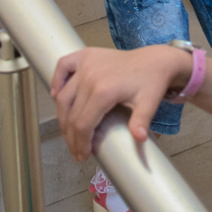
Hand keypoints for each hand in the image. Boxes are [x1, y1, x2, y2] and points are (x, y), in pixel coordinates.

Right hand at [51, 45, 187, 160]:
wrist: (156, 60)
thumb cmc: (152, 83)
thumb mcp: (150, 102)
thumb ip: (142, 120)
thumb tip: (139, 138)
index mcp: (104, 91)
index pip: (83, 124)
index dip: (80, 143)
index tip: (83, 156)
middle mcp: (90, 77)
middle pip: (71, 114)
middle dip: (71, 137)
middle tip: (76, 151)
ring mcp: (86, 64)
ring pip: (64, 96)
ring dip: (62, 117)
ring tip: (68, 133)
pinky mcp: (85, 55)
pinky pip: (63, 66)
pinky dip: (56, 80)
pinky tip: (55, 95)